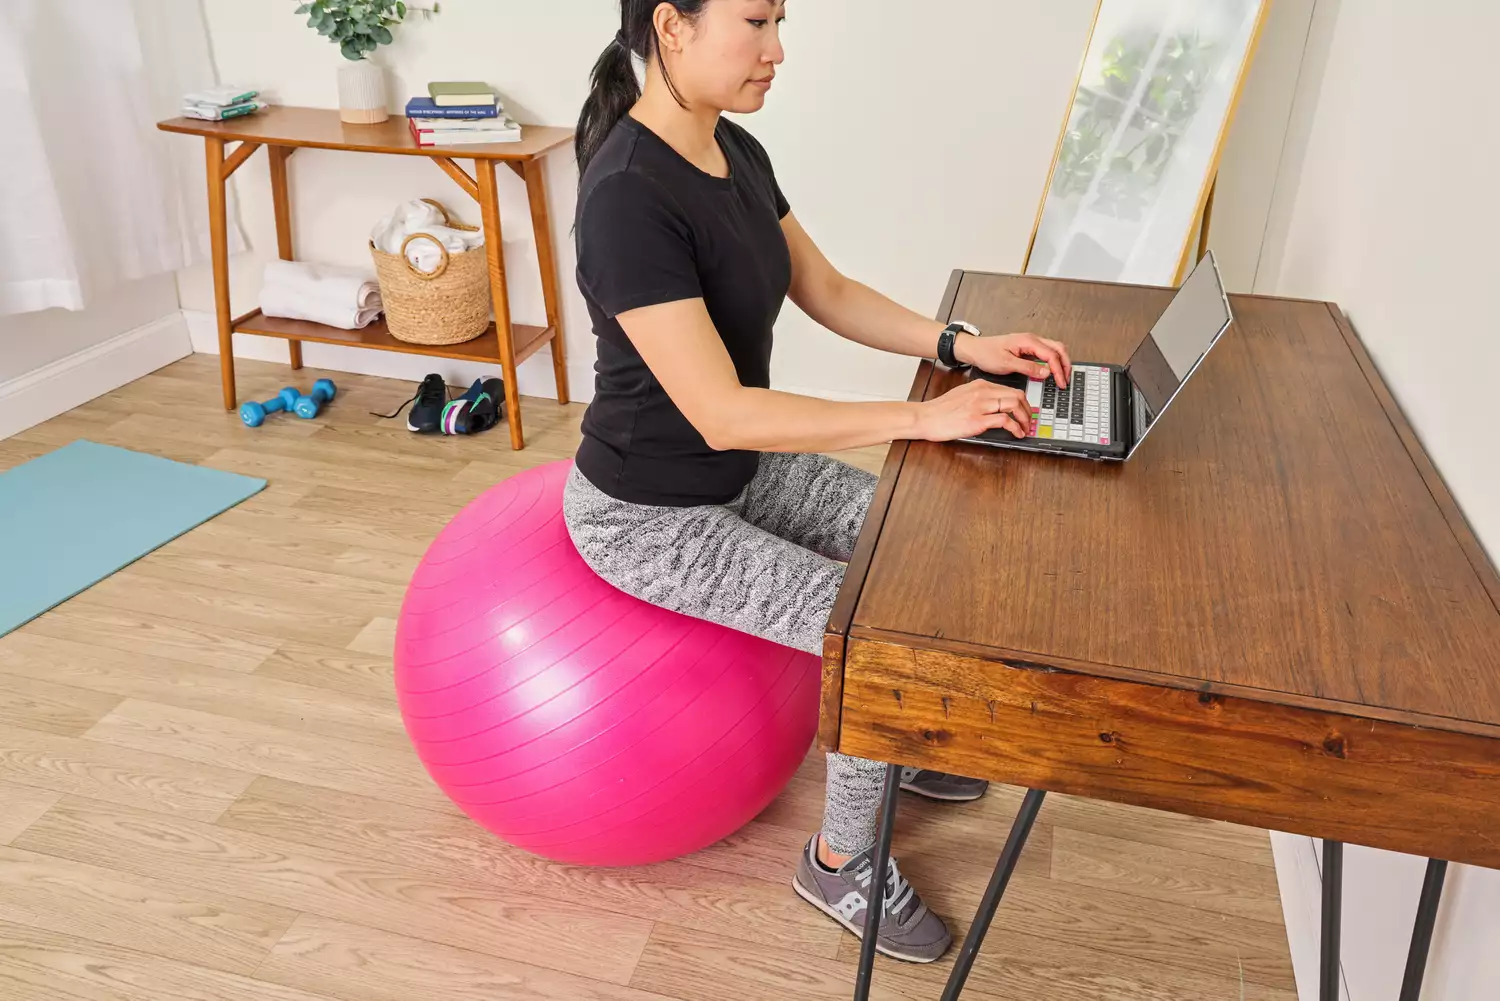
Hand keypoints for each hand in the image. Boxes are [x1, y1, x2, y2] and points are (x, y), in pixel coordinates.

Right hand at [916, 379, 1031, 441]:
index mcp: (980, 386)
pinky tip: (1016, 433)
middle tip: (1029, 420)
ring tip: (1025, 428)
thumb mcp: (962, 395)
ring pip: (1014, 405)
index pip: (1010, 389)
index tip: (1025, 411)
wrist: (925, 417)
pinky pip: (1004, 421)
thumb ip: (979, 396)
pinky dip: (1015, 428)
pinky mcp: (977, 420)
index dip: (1022, 402)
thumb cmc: (940, 410)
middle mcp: (982, 393)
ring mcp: (980, 406)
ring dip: (1024, 419)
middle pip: (1017, 395)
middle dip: (1027, 409)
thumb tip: (994, 405)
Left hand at [957, 331, 1071, 386]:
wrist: (974, 349)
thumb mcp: (1006, 363)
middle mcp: (1032, 339)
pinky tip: (1051, 371)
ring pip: (1054, 349)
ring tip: (1062, 377)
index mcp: (1028, 341)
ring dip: (1060, 362)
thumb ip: (1028, 368)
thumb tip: (1046, 373)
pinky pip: (1045, 352)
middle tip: (1065, 380)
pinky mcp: (1027, 347)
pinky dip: (1052, 361)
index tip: (1060, 383)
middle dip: (1065, 364)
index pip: (1051, 355)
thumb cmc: (986, 354)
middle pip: (1058, 348)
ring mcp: (1030, 342)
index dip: (1059, 370)